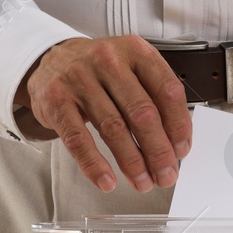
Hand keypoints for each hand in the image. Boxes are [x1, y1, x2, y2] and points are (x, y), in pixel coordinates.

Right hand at [14, 36, 191, 192]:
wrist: (50, 59)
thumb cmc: (99, 70)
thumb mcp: (130, 68)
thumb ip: (153, 97)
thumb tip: (173, 143)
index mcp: (135, 51)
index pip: (167, 90)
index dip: (179, 125)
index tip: (182, 149)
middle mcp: (108, 60)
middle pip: (142, 113)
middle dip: (158, 151)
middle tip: (166, 174)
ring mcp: (79, 79)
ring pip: (113, 128)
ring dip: (132, 162)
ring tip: (142, 181)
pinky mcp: (56, 100)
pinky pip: (79, 139)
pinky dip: (94, 164)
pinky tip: (106, 180)